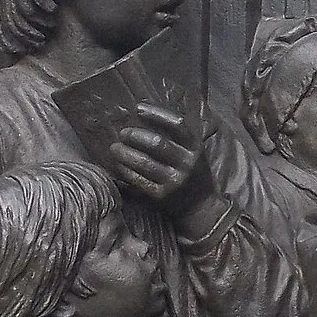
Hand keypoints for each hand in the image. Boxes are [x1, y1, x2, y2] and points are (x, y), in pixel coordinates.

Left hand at [112, 102, 216, 225]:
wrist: (201, 207)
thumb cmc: (192, 172)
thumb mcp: (193, 151)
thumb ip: (176, 135)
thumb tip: (144, 113)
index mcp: (195, 147)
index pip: (177, 124)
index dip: (156, 114)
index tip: (138, 108)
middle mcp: (187, 163)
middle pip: (158, 144)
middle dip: (136, 136)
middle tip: (123, 133)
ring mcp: (174, 181)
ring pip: (145, 163)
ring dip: (126, 153)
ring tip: (114, 148)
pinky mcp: (162, 196)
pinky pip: (139, 181)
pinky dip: (126, 171)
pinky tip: (119, 165)